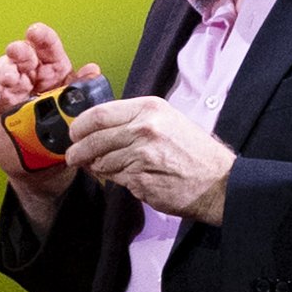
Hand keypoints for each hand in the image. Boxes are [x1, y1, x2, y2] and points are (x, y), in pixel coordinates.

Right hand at [0, 21, 77, 216]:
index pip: (48, 50)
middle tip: (19, 54)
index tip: (36, 32)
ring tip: (9, 80)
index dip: (42, 38)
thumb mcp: (76, 114)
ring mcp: (10, 90)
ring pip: (3, 67)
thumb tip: (93, 70)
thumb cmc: (61, 137)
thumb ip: (83, 92)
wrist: (43, 169)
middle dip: (20, 50)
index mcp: (53, 75)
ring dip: (5, 68)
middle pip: (23, 54)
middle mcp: (30, 78)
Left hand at [65, 95, 235, 222]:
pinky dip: (115, 180)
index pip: (100, 113)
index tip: (74, 133)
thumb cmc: (194, 152)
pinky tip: (127, 178)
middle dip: (78, 149)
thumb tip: (99, 128)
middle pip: (95, 138)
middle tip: (73, 156)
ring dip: (97, 167)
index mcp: (150, 109)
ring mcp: (141, 155)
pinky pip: (114, 179)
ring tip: (103, 168)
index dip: (80, 125)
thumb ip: (134, 120)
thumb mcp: (167, 121)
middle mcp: (144, 128)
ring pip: (101, 161)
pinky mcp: (140, 180)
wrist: (218, 182)